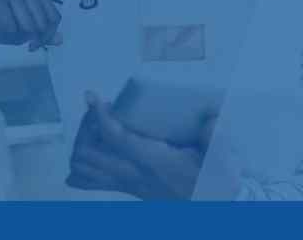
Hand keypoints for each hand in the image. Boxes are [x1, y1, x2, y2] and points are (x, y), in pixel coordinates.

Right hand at [0, 0, 61, 48]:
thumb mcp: (12, 22)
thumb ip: (36, 29)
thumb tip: (60, 40)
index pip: (54, 15)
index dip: (47, 35)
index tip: (33, 46)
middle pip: (42, 23)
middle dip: (29, 40)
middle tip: (8, 40)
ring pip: (26, 26)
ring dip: (12, 38)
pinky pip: (7, 27)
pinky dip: (0, 35)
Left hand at [65, 92, 219, 199]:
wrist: (211, 205)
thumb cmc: (213, 180)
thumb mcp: (219, 157)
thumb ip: (215, 137)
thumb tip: (211, 117)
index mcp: (152, 161)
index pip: (115, 138)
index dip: (99, 116)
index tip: (93, 97)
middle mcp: (133, 174)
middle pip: (89, 152)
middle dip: (87, 127)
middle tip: (102, 110)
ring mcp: (126, 184)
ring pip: (85, 168)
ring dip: (83, 144)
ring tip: (97, 126)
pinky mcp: (126, 189)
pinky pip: (91, 182)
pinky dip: (82, 168)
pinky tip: (89, 153)